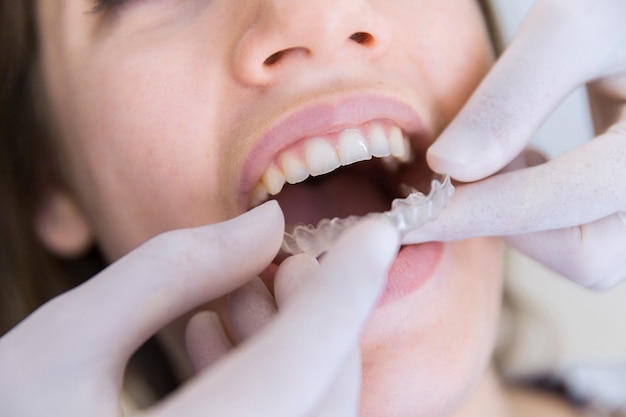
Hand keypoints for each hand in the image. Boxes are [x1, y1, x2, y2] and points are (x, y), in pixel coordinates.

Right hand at [0, 201, 398, 416]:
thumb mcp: (60, 345)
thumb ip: (170, 272)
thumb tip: (264, 225)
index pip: (308, 354)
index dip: (350, 283)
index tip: (378, 232)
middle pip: (323, 391)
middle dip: (320, 316)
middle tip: (287, 265)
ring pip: (310, 414)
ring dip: (294, 349)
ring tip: (243, 296)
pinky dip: (271, 385)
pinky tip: (213, 343)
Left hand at [403, 0, 625, 288]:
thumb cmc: (618, 2)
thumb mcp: (574, 25)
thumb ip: (513, 96)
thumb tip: (449, 168)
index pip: (564, 205)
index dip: (480, 213)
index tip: (414, 217)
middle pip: (588, 255)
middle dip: (511, 223)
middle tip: (462, 174)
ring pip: (584, 250)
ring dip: (523, 219)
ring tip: (500, 154)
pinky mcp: (623, 190)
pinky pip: (581, 227)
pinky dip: (536, 207)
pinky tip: (519, 158)